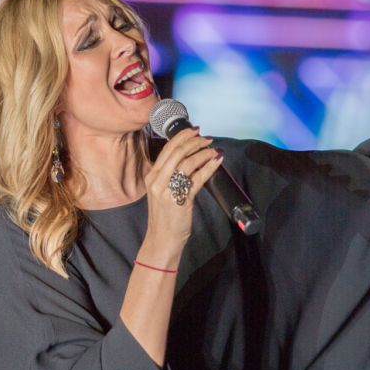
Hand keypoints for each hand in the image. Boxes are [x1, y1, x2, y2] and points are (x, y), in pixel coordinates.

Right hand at [142, 127, 223, 255]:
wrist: (162, 239)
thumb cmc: (165, 216)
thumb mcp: (162, 191)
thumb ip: (170, 174)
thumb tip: (189, 157)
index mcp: (152, 176)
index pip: (167, 148)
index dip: (183, 136)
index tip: (195, 130)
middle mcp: (157, 180)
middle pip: (178, 151)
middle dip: (196, 141)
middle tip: (208, 138)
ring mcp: (168, 190)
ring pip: (188, 162)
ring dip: (204, 152)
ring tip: (214, 149)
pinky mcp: (181, 199)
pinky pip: (198, 177)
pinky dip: (209, 166)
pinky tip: (217, 161)